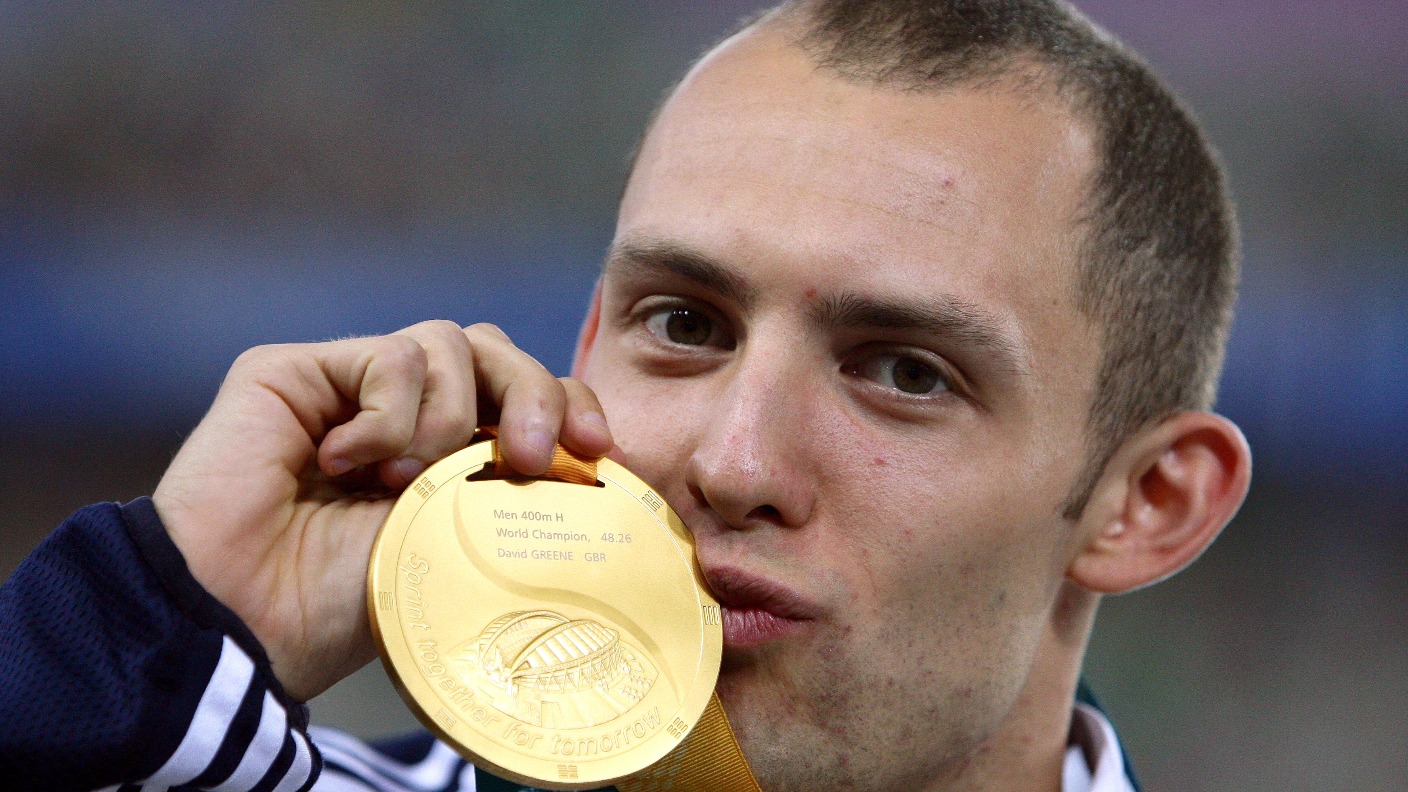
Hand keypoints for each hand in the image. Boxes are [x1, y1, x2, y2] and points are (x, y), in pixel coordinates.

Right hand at [151, 321, 613, 700]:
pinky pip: (390, 356)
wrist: (248, 621)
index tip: (600, 450)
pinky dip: (390, 416)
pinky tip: (346, 466)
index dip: (569, 405)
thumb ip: (508, 490)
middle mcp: (401, 411)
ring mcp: (348, 386)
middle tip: (534, 458)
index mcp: (446, 452)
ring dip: (449, 418)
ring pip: (450, 342)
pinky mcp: (296, 370)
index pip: (526, 393)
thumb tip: (590, 458)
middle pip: (495, 351)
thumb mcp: (458, 546)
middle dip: (535, 394)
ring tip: (405, 485)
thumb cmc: (346, 606)